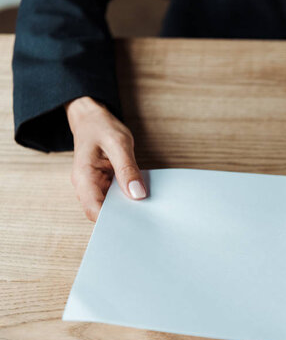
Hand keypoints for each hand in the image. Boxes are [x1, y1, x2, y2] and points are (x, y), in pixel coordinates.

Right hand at [66, 97, 145, 220]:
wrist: (91, 118)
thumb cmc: (101, 127)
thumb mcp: (119, 143)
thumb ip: (127, 169)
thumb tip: (137, 194)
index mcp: (83, 177)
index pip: (94, 210)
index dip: (114, 220)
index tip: (136, 221)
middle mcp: (86, 186)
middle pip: (103, 213)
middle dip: (123, 216)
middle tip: (148, 216)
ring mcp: (94, 186)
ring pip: (110, 207)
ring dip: (127, 207)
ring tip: (148, 206)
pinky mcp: (104, 184)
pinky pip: (116, 197)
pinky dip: (128, 197)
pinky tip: (142, 195)